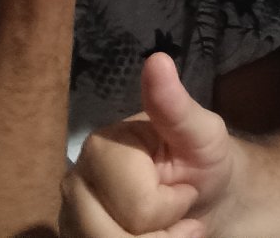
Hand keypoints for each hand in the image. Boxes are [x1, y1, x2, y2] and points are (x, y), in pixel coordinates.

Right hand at [60, 53, 234, 237]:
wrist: (208, 196)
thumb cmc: (205, 158)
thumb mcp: (203, 132)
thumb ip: (176, 104)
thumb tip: (157, 59)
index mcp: (101, 146)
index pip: (136, 204)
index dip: (172, 204)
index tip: (186, 183)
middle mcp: (75, 181)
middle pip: (113, 235)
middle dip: (160, 233)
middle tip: (180, 210)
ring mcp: (71, 214)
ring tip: (170, 228)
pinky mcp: (76, 235)